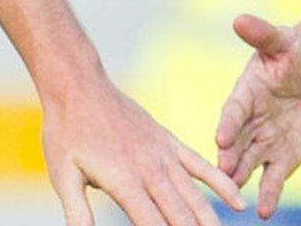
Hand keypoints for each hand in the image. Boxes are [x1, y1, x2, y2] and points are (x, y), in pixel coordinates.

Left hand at [43, 75, 246, 225]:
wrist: (79, 87)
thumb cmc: (65, 133)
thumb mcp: (63, 177)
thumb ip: (77, 213)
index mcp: (123, 181)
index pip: (151, 224)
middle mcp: (149, 169)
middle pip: (178, 215)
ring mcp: (163, 154)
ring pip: (194, 194)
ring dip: (209, 219)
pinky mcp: (169, 142)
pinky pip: (201, 165)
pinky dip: (220, 183)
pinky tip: (237, 202)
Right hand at [214, 14, 300, 218]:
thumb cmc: (291, 54)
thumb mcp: (282, 41)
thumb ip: (262, 34)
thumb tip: (240, 18)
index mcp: (244, 94)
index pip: (234, 111)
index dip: (228, 124)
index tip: (220, 137)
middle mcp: (248, 123)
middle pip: (236, 144)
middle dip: (230, 158)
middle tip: (223, 173)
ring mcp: (262, 144)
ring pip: (248, 165)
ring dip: (241, 180)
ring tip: (236, 195)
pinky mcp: (279, 160)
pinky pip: (272, 180)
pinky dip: (268, 196)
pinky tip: (264, 212)